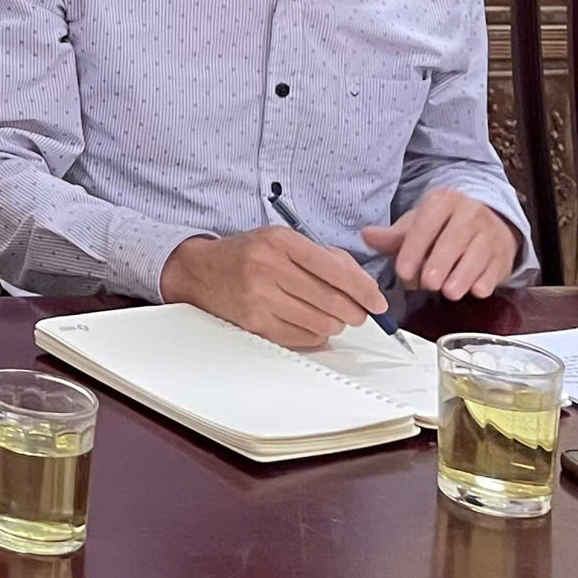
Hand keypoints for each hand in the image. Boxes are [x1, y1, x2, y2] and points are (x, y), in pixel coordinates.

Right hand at [161, 227, 389, 348]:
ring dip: (335, 323)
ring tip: (327, 315)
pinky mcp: (255, 322)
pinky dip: (315, 334)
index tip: (378, 302)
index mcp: (279, 241)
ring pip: (323, 322)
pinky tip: (308, 322)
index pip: (335, 269)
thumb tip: (364, 287)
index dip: (364, 290)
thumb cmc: (248, 255)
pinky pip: (304, 337)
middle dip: (356, 312)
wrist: (199, 271)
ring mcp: (260, 297)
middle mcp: (268, 267)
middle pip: (333, 301)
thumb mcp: (282, 241)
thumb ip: (325, 257)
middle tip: (358, 313)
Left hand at [365, 190, 519, 299]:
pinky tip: (476, 290)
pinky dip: (486, 281)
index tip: (402, 270)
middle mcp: (470, 212)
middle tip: (427, 283)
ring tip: (449, 292)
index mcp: (443, 200)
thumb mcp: (418, 225)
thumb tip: (367, 236)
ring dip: (462, 275)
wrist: (487, 224)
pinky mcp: (504, 254)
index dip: (413, 249)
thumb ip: (394, 236)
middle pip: (453, 240)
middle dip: (439, 264)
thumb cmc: (444, 227)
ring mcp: (490, 233)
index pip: (426, 224)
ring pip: (477, 255)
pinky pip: (495, 268)